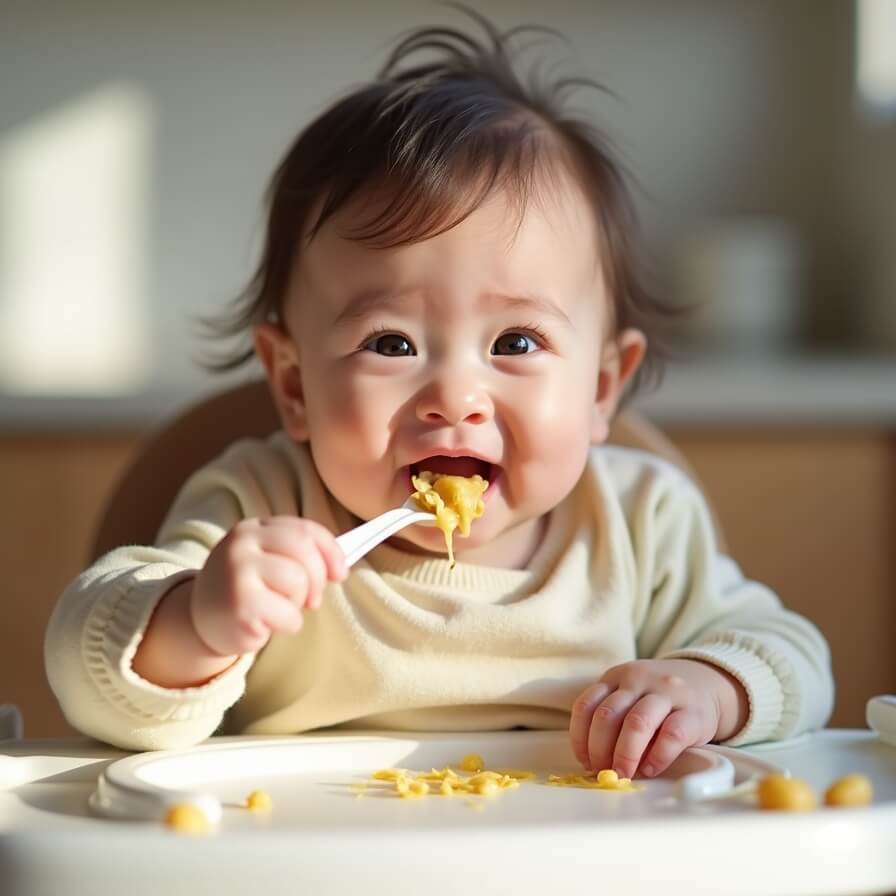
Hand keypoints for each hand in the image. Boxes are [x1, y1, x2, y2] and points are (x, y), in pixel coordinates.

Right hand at [190, 516, 346, 656]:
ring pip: (298, 581)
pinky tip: (267, 624)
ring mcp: (237, 571)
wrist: (198, 622)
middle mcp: (242, 543)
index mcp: (254, 528)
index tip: (340, 574)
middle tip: (312, 600)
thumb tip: (339, 567)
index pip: (305, 529)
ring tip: (279, 608)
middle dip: (318, 578)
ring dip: (298, 603)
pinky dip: (288, 624)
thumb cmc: (246, 590)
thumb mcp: (267, 561)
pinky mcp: (240, 605)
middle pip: (304, 549)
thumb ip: (298, 554)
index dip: (331, 552)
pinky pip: (289, 614)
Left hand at [569, 658, 747, 778]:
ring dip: (625, 755)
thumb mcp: (631, 694)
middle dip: (600, 750)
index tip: (584, 760)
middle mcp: (639, 679)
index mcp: (617, 676)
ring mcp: (667, 693)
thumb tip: (594, 760)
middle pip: (608, 715)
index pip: (586, 705)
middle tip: (603, 771)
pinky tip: (650, 769)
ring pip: (637, 723)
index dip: (580, 738)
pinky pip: (671, 736)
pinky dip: (656, 758)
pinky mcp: (693, 713)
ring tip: (624, 774)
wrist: (707, 682)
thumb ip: (613, 717)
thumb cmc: (660, 697)